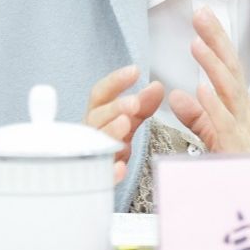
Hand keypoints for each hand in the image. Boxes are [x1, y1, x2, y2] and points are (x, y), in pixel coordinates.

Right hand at [84, 65, 164, 182]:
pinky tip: (121, 168)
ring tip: (125, 123)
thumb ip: (142, 104)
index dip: (116, 81)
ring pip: (96, 142)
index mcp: (98, 114)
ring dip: (109, 131)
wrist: (102, 174)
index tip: (135, 71)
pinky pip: (101, 176)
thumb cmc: (114, 140)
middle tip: (135, 103)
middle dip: (114, 108)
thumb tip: (156, 86)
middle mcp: (92, 132)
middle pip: (96, 116)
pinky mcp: (98, 178)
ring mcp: (94, 155)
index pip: (101, 93)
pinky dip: (109, 172)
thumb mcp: (130, 119)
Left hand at [170, 6, 249, 153]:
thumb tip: (176, 95)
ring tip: (197, 44)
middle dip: (217, 41)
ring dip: (214, 67)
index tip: (203, 16)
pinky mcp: (238, 150)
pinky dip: (214, 108)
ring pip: (230, 93)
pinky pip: (225, 127)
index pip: (227, 67)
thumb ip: (198, 116)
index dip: (216, 41)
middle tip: (201, 15)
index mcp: (239, 107)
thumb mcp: (219, 135)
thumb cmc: (249, 163)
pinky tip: (202, 90)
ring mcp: (244, 130)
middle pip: (231, 71)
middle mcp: (244, 113)